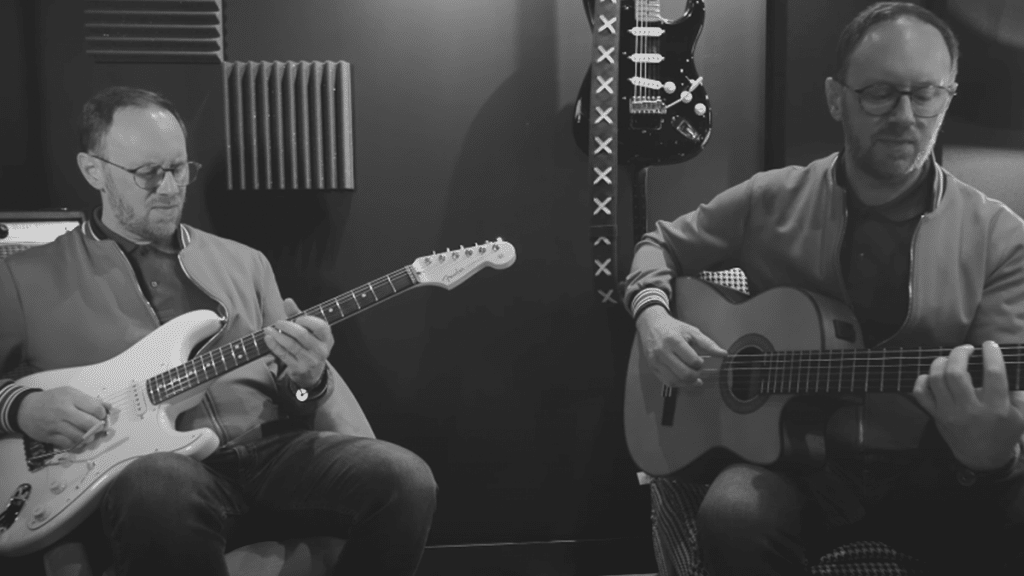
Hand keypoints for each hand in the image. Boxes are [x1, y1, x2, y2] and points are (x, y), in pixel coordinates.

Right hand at [17, 386, 110, 449]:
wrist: (25, 409)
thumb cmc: (52, 400)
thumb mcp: (71, 393)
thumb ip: (91, 401)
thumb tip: (110, 408)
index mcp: (71, 397)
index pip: (96, 409)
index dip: (103, 415)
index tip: (102, 417)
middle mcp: (64, 411)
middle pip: (90, 424)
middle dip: (99, 428)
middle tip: (99, 428)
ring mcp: (56, 425)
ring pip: (81, 437)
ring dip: (90, 438)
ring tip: (91, 435)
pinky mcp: (50, 437)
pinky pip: (70, 445)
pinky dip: (79, 445)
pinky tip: (81, 441)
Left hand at [263, 297, 333, 388]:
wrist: (312, 371)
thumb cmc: (309, 344)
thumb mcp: (309, 330)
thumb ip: (298, 314)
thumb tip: (287, 300)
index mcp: (327, 338)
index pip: (320, 327)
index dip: (307, 320)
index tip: (297, 318)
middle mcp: (321, 350)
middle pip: (302, 335)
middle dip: (287, 326)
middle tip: (278, 322)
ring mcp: (311, 361)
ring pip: (291, 345)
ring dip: (277, 335)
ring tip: (269, 329)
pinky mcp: (299, 368)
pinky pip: (284, 355)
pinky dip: (274, 346)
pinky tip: (268, 338)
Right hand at [636, 305, 726, 387]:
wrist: (651, 324)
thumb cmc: (672, 327)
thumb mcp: (691, 331)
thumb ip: (708, 344)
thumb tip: (724, 354)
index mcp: (673, 340)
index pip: (692, 361)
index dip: (700, 363)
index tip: (700, 360)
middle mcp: (662, 352)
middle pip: (684, 374)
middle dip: (695, 375)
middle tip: (697, 370)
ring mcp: (655, 361)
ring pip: (675, 381)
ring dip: (688, 382)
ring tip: (692, 375)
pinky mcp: (652, 368)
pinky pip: (667, 382)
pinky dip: (679, 384)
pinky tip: (684, 379)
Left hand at [912, 341, 1023, 470]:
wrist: (983, 458)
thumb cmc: (1004, 432)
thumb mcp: (1020, 415)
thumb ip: (1015, 391)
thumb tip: (1006, 363)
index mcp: (996, 408)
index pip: (993, 374)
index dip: (991, 354)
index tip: (990, 344)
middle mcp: (970, 410)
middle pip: (956, 372)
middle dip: (960, 353)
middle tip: (967, 349)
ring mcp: (949, 413)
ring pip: (936, 379)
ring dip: (941, 362)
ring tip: (950, 358)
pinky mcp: (935, 416)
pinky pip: (920, 393)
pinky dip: (923, 379)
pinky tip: (933, 374)